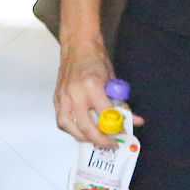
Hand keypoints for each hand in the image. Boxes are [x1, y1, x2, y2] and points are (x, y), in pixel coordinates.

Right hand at [54, 34, 144, 148]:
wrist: (78, 45)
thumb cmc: (96, 59)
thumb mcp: (113, 81)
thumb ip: (120, 103)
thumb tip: (133, 120)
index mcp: (92, 86)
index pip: (105, 115)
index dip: (115, 128)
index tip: (123, 134)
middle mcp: (75, 93)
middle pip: (86, 126)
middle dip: (100, 140)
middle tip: (111, 144)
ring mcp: (63, 96)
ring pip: (70, 127)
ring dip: (83, 138)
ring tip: (95, 141)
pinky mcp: (56, 98)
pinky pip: (62, 120)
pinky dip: (72, 129)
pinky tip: (82, 131)